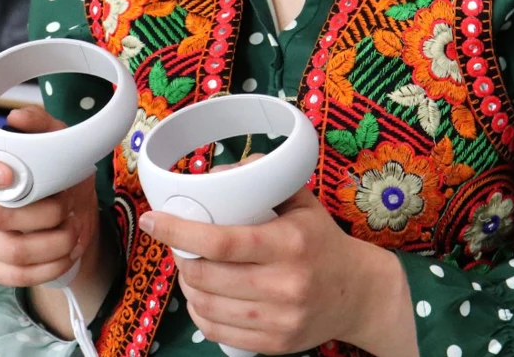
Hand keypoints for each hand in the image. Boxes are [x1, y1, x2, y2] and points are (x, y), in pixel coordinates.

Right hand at [0, 106, 100, 286]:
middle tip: (66, 206)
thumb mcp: (59, 140)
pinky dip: (48, 266)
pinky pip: (15, 275)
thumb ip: (40, 124)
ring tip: (73, 230)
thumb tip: (16, 118)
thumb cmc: (60, 172)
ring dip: (53, 242)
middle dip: (39, 214)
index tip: (10, 175)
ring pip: (10, 249)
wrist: (75, 214)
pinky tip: (65, 253)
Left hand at [139, 186, 414, 355]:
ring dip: (187, 286)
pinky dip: (200, 314)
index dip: (179, 231)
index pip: (221, 242)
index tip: (153, 220)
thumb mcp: (301, 201)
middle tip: (177, 244)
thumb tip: (216, 172)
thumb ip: (262, 178)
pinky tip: (202, 298)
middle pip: (207, 277)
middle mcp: (286, 284)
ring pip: (207, 307)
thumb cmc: (322, 240)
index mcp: (290, 243)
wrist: (360, 293)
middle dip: (181, 258)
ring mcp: (280, 319)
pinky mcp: (276, 344)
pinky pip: (219, 333)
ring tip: (190, 269)